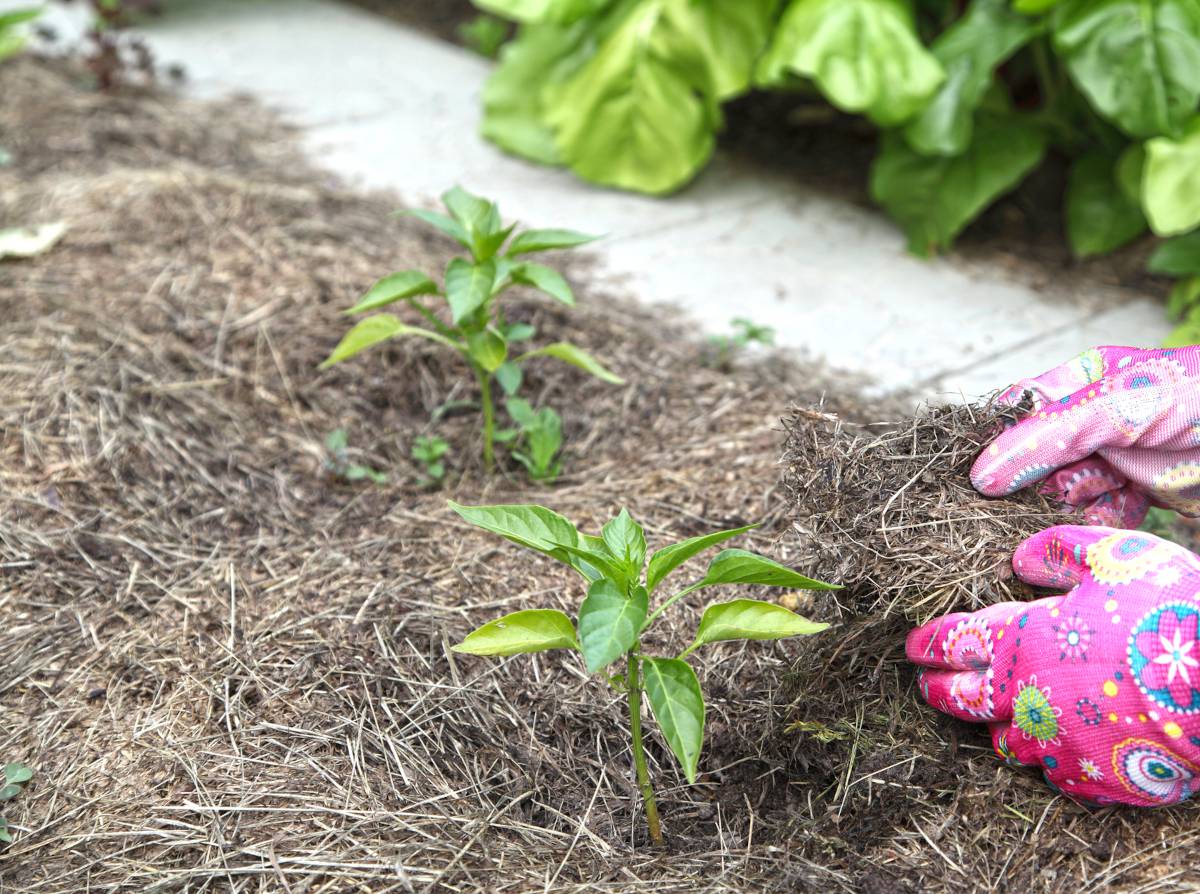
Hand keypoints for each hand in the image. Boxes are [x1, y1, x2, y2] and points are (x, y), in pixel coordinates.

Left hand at [907, 525, 1199, 806]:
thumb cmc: (1171, 611)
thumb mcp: (1114, 557)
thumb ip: (1058, 553)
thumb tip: (1018, 560)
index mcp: (1019, 640)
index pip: (951, 643)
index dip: (927, 643)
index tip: (914, 646)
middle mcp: (1024, 698)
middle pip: (958, 700)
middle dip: (938, 690)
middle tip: (928, 684)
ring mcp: (1056, 744)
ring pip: (1002, 744)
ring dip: (994, 727)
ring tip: (996, 715)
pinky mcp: (1093, 780)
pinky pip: (1055, 775)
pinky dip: (1051, 760)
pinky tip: (1060, 745)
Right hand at [970, 346, 1199, 528]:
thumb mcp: (1120, 405)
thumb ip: (1048, 436)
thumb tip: (980, 475)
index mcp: (1086, 380)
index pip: (1019, 410)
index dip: (996, 441)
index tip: (977, 476)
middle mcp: (1097, 419)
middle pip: (1036, 458)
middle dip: (1034, 482)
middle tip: (1035, 497)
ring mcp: (1119, 458)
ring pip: (1063, 492)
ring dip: (1068, 507)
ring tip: (1092, 502)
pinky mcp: (1143, 496)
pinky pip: (1099, 516)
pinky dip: (1100, 523)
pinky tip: (1116, 518)